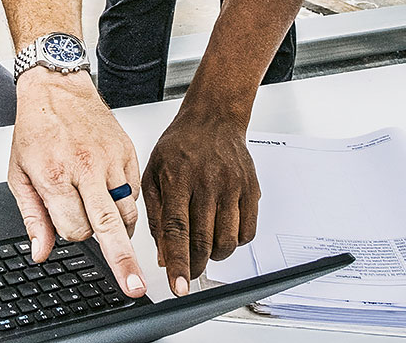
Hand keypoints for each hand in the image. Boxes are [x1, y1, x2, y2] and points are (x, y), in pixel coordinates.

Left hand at [7, 69, 145, 297]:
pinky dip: (127, 205)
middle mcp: (85, 168)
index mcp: (55, 175)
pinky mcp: (128, 153)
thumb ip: (32, 217)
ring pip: (127, 213)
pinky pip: (135, 194)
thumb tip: (40, 252)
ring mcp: (110, 160)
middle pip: (108, 226)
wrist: (57, 89)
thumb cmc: (36, 129)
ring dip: (120, 229)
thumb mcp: (19, 173)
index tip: (68, 226)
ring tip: (111, 228)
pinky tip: (112, 197)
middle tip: (135, 288)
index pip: (74, 229)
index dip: (72, 234)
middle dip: (123, 262)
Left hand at [143, 112, 259, 295]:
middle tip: (187, 275)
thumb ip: (155, 216)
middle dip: (194, 266)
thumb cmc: (178, 146)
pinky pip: (248, 232)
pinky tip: (221, 232)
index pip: (177, 230)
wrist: (212, 119)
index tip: (177, 286)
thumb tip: (161, 255)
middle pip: (203, 240)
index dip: (178, 262)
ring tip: (203, 247)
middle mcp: (207, 184)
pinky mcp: (252, 190)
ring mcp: (232, 187)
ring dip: (214, 255)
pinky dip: (234, 242)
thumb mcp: (153, 175)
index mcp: (177, 180)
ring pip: (228, 241)